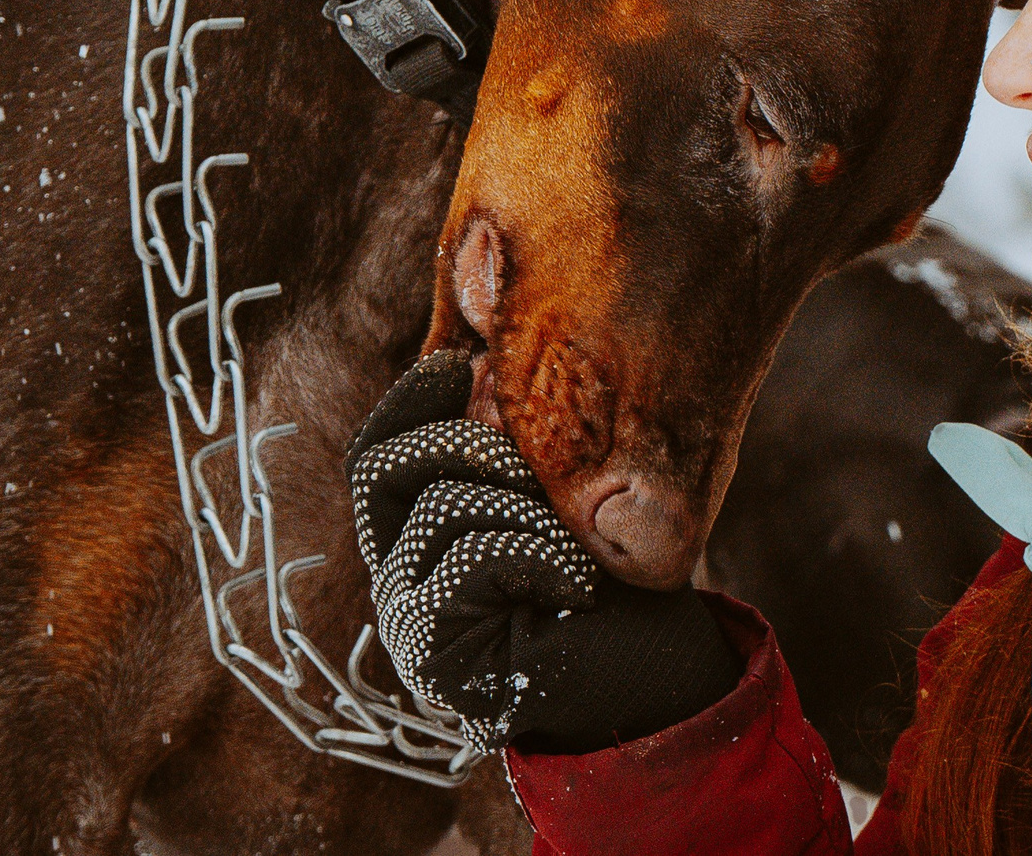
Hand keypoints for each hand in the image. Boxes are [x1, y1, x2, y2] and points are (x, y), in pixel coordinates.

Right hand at [345, 350, 743, 753]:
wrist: (655, 674)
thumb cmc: (617, 578)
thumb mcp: (565, 489)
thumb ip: (522, 443)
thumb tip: (487, 358)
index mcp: (420, 528)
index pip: (377, 451)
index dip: (409, 400)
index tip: (464, 362)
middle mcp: (400, 569)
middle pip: (379, 468)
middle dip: (461, 439)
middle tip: (531, 460)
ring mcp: (408, 614)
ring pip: (438, 508)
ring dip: (523, 507)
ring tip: (575, 545)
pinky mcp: (432, 656)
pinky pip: (468, 561)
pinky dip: (536, 556)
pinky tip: (576, 587)